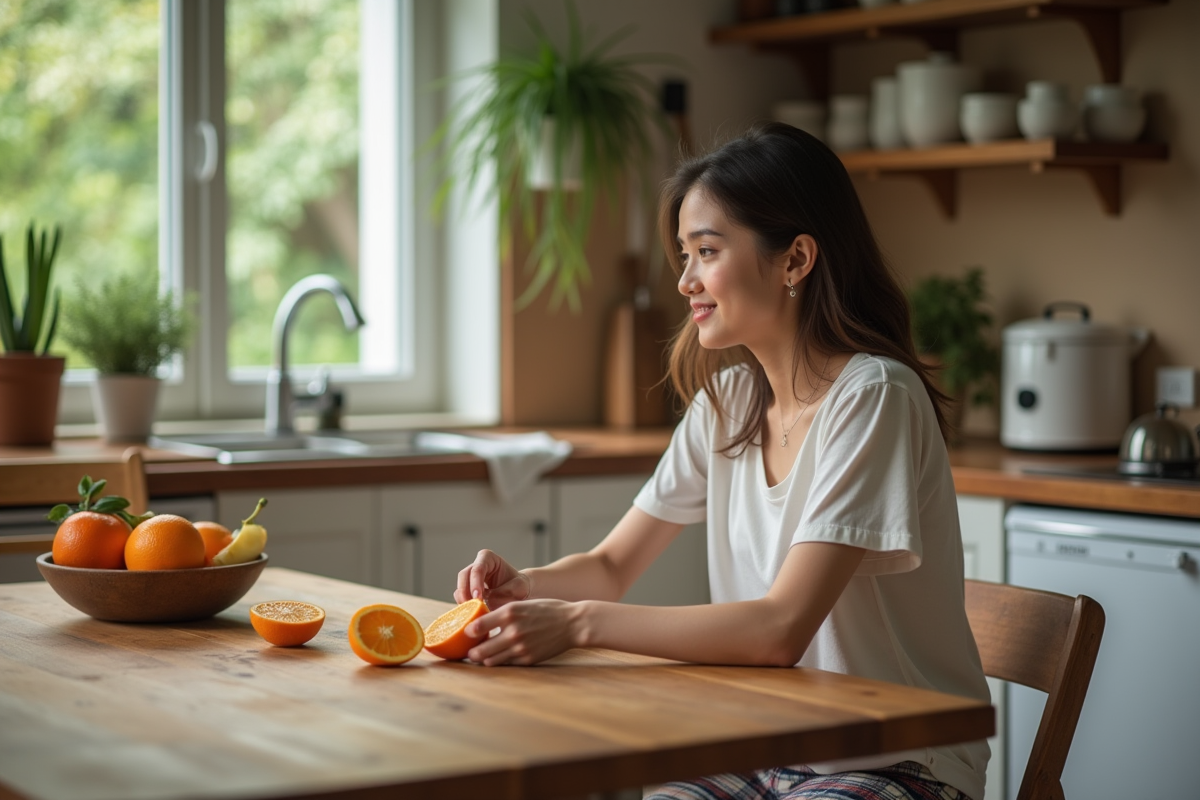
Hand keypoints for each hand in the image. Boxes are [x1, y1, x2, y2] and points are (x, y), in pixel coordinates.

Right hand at [454, 549, 531, 606]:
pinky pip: (461, 598)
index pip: (478, 569)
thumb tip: (488, 603)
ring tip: (472, 613)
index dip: (475, 583)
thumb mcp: (517, 588)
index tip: (478, 598)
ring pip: (460, 588)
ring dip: (464, 601)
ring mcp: (470, 578)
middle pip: (464, 576)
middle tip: (472, 607)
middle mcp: (476, 566)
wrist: (517, 592)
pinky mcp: (467, 591)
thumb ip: (504, 593)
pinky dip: (465, 607)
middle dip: (465, 592)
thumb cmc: (518, 586)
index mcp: (488, 558)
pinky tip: (471, 615)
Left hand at [465, 599, 581, 665]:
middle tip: (470, 651)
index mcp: (510, 613)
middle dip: (471, 653)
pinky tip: (501, 657)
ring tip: (483, 656)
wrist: (573, 623)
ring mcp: (520, 648)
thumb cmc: (548, 610)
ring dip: (484, 659)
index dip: (467, 632)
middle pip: (479, 650)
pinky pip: (506, 664)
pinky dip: (501, 661)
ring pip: (490, 661)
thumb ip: (503, 614)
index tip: (466, 632)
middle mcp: (512, 631)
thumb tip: (481, 623)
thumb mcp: (523, 604)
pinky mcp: (527, 659)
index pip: (477, 626)